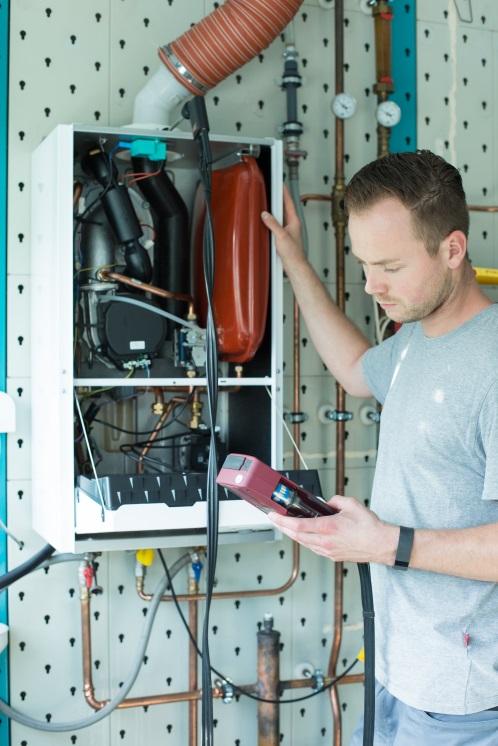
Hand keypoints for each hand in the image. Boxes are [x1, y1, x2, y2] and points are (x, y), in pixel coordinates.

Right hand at [261, 184, 305, 267]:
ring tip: (268, 202)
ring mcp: (288, 230)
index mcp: (294, 221)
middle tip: (273, 190)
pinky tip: (266, 221)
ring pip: (280, 216)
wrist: (294, 265)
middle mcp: (292, 225)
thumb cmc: (292, 253)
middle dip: (278, 198)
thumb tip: (265, 214)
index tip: (281, 183)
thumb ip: (273, 224)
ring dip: (274, 210)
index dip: (284, 192)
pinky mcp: (283, 237)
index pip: (289, 202)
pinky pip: (277, 225)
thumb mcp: (281, 236)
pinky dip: (272, 220)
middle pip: (284, 208)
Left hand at [268, 495, 398, 564]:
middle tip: (274, 520)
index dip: (282, 521)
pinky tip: (302, 535)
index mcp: (329, 528)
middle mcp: (326, 542)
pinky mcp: (332, 556)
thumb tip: (327, 503)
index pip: (299, 525)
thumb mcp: (351, 504)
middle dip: (282, 527)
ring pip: (303, 543)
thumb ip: (335, 500)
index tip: (273, 515)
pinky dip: (304, 541)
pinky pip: (312, 548)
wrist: (382, 545)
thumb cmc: (370, 528)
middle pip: (296, 536)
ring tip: (285, 526)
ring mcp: (328, 551)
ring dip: (292, 535)